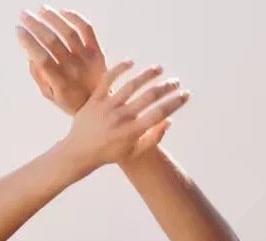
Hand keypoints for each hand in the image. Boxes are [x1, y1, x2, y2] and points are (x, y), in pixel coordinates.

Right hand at [16, 8, 106, 114]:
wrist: (101, 106)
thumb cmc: (71, 101)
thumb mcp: (51, 96)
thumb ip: (39, 76)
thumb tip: (30, 53)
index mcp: (60, 83)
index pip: (42, 58)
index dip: (29, 42)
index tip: (18, 30)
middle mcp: (74, 69)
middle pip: (52, 41)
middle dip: (35, 25)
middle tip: (23, 14)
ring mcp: (87, 60)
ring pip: (69, 32)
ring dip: (53, 18)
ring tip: (41, 9)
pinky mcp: (98, 52)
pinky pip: (87, 29)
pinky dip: (75, 17)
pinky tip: (63, 12)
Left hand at [61, 60, 189, 172]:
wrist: (79, 152)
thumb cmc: (109, 154)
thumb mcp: (133, 153)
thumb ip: (153, 139)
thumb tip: (169, 121)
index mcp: (131, 133)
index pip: (158, 114)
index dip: (174, 103)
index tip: (185, 94)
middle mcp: (121, 118)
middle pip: (149, 97)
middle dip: (166, 87)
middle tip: (176, 82)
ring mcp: (107, 107)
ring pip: (131, 85)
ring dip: (148, 75)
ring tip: (159, 69)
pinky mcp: (94, 99)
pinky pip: (108, 79)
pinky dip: (120, 68)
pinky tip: (132, 62)